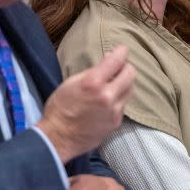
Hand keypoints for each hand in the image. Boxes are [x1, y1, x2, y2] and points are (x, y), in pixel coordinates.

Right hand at [37, 46, 134, 161]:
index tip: (121, 50)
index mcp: (94, 83)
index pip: (117, 60)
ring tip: (113, 83)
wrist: (58, 138)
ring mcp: (114, 111)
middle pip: (131, 73)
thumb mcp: (71, 82)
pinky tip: (108, 100)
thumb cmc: (59, 108)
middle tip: (117, 68)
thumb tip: (109, 59)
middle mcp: (108, 96)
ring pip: (130, 89)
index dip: (121, 52)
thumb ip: (92, 70)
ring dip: (124, 83)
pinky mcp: (116, 122)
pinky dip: (119, 99)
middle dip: (125, 67)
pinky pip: (123, 104)